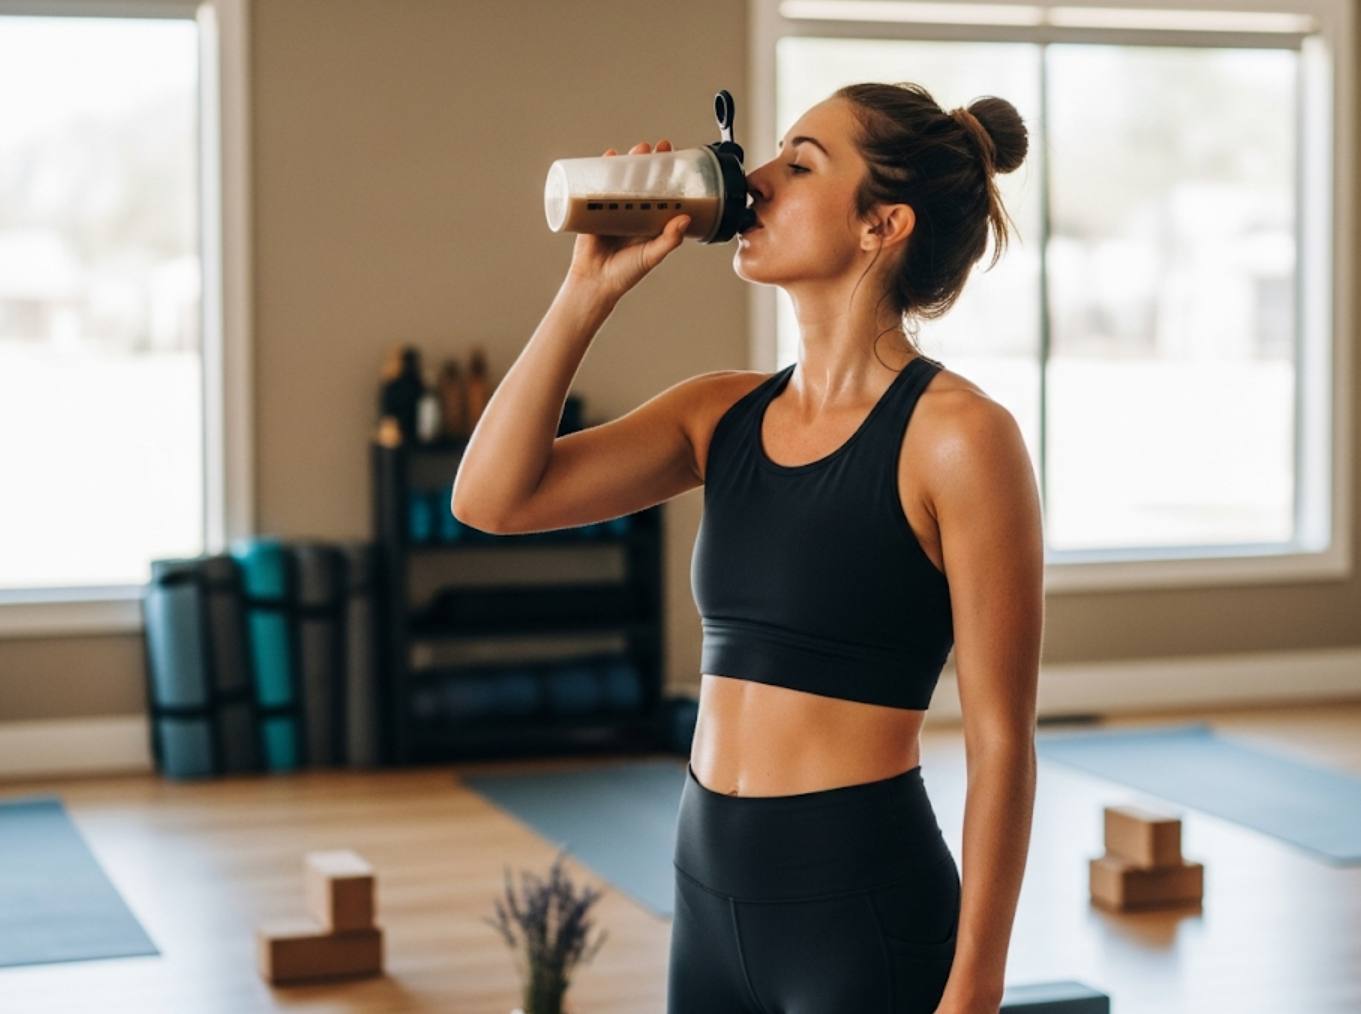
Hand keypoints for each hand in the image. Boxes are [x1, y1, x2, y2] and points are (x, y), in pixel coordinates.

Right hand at [564, 140, 690, 302]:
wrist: (594, 283)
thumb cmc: (625, 273)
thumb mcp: (652, 255)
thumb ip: (669, 240)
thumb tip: (686, 218)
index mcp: (650, 220)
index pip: (663, 190)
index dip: (671, 174)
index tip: (678, 158)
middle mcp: (633, 210)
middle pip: (643, 179)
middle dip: (651, 161)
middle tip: (659, 148)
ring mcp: (613, 208)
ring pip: (622, 178)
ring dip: (630, 159)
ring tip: (638, 149)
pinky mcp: (593, 209)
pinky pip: (597, 184)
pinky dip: (601, 168)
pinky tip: (608, 157)